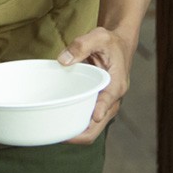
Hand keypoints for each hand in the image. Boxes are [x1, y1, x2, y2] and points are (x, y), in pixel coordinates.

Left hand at [58, 27, 136, 143]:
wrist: (119, 45)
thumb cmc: (109, 42)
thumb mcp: (99, 36)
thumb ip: (81, 45)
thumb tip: (63, 60)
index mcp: (116, 84)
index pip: (107, 103)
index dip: (96, 114)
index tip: (86, 122)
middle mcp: (112, 99)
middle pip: (97, 126)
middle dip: (79, 134)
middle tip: (57, 136)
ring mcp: (104, 104)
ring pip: (91, 128)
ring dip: (75, 133)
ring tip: (54, 135)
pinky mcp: (96, 104)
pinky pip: (86, 120)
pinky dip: (74, 125)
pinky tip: (57, 124)